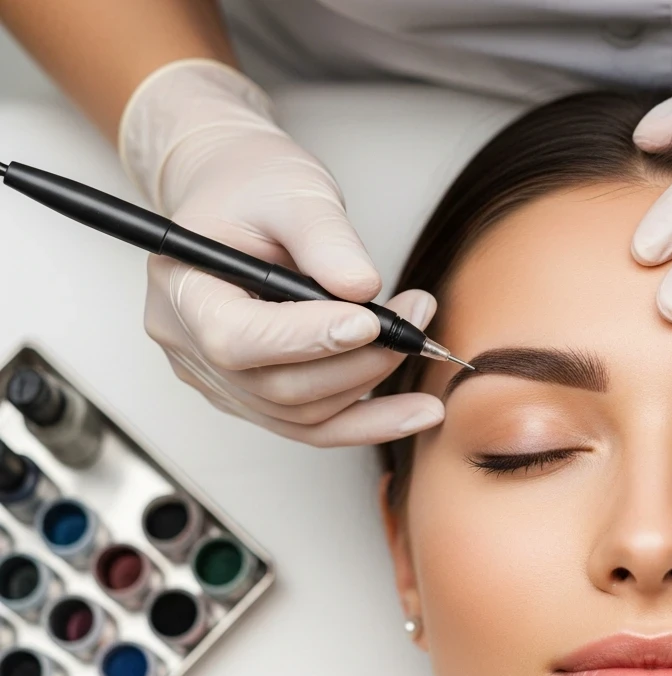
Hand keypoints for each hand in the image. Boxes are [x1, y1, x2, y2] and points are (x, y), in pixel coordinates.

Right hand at [121, 60, 442, 445]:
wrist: (238, 196)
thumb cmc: (252, 186)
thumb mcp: (292, 190)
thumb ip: (324, 238)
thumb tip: (364, 288)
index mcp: (183, 291)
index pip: (237, 339)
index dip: (306, 338)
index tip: (369, 320)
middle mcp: (191, 349)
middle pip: (278, 386)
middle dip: (358, 360)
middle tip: (415, 319)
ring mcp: (223, 382)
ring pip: (303, 414)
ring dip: (371, 383)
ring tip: (420, 338)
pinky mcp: (257, 396)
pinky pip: (314, 425)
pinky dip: (370, 422)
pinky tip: (418, 412)